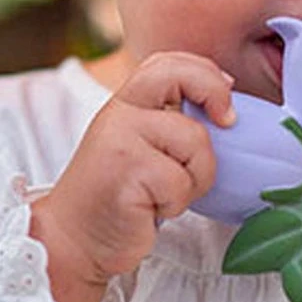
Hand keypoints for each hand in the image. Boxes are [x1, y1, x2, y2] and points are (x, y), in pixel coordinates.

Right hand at [31, 52, 234, 301]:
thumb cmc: (120, 196)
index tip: (224, 104)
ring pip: (196, 143)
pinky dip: (177, 204)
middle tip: (227, 122)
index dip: (205, 72)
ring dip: (195, 178)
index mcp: (125, 103)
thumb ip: (170, 123)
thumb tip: (226, 107)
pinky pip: (181, 182)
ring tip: (165, 194)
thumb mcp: (141, 147)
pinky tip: (151, 210)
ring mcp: (121, 141)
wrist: (73, 240)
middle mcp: (120, 114)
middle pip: (181, 78)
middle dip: (215, 94)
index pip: (167, 62)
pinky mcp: (126, 174)